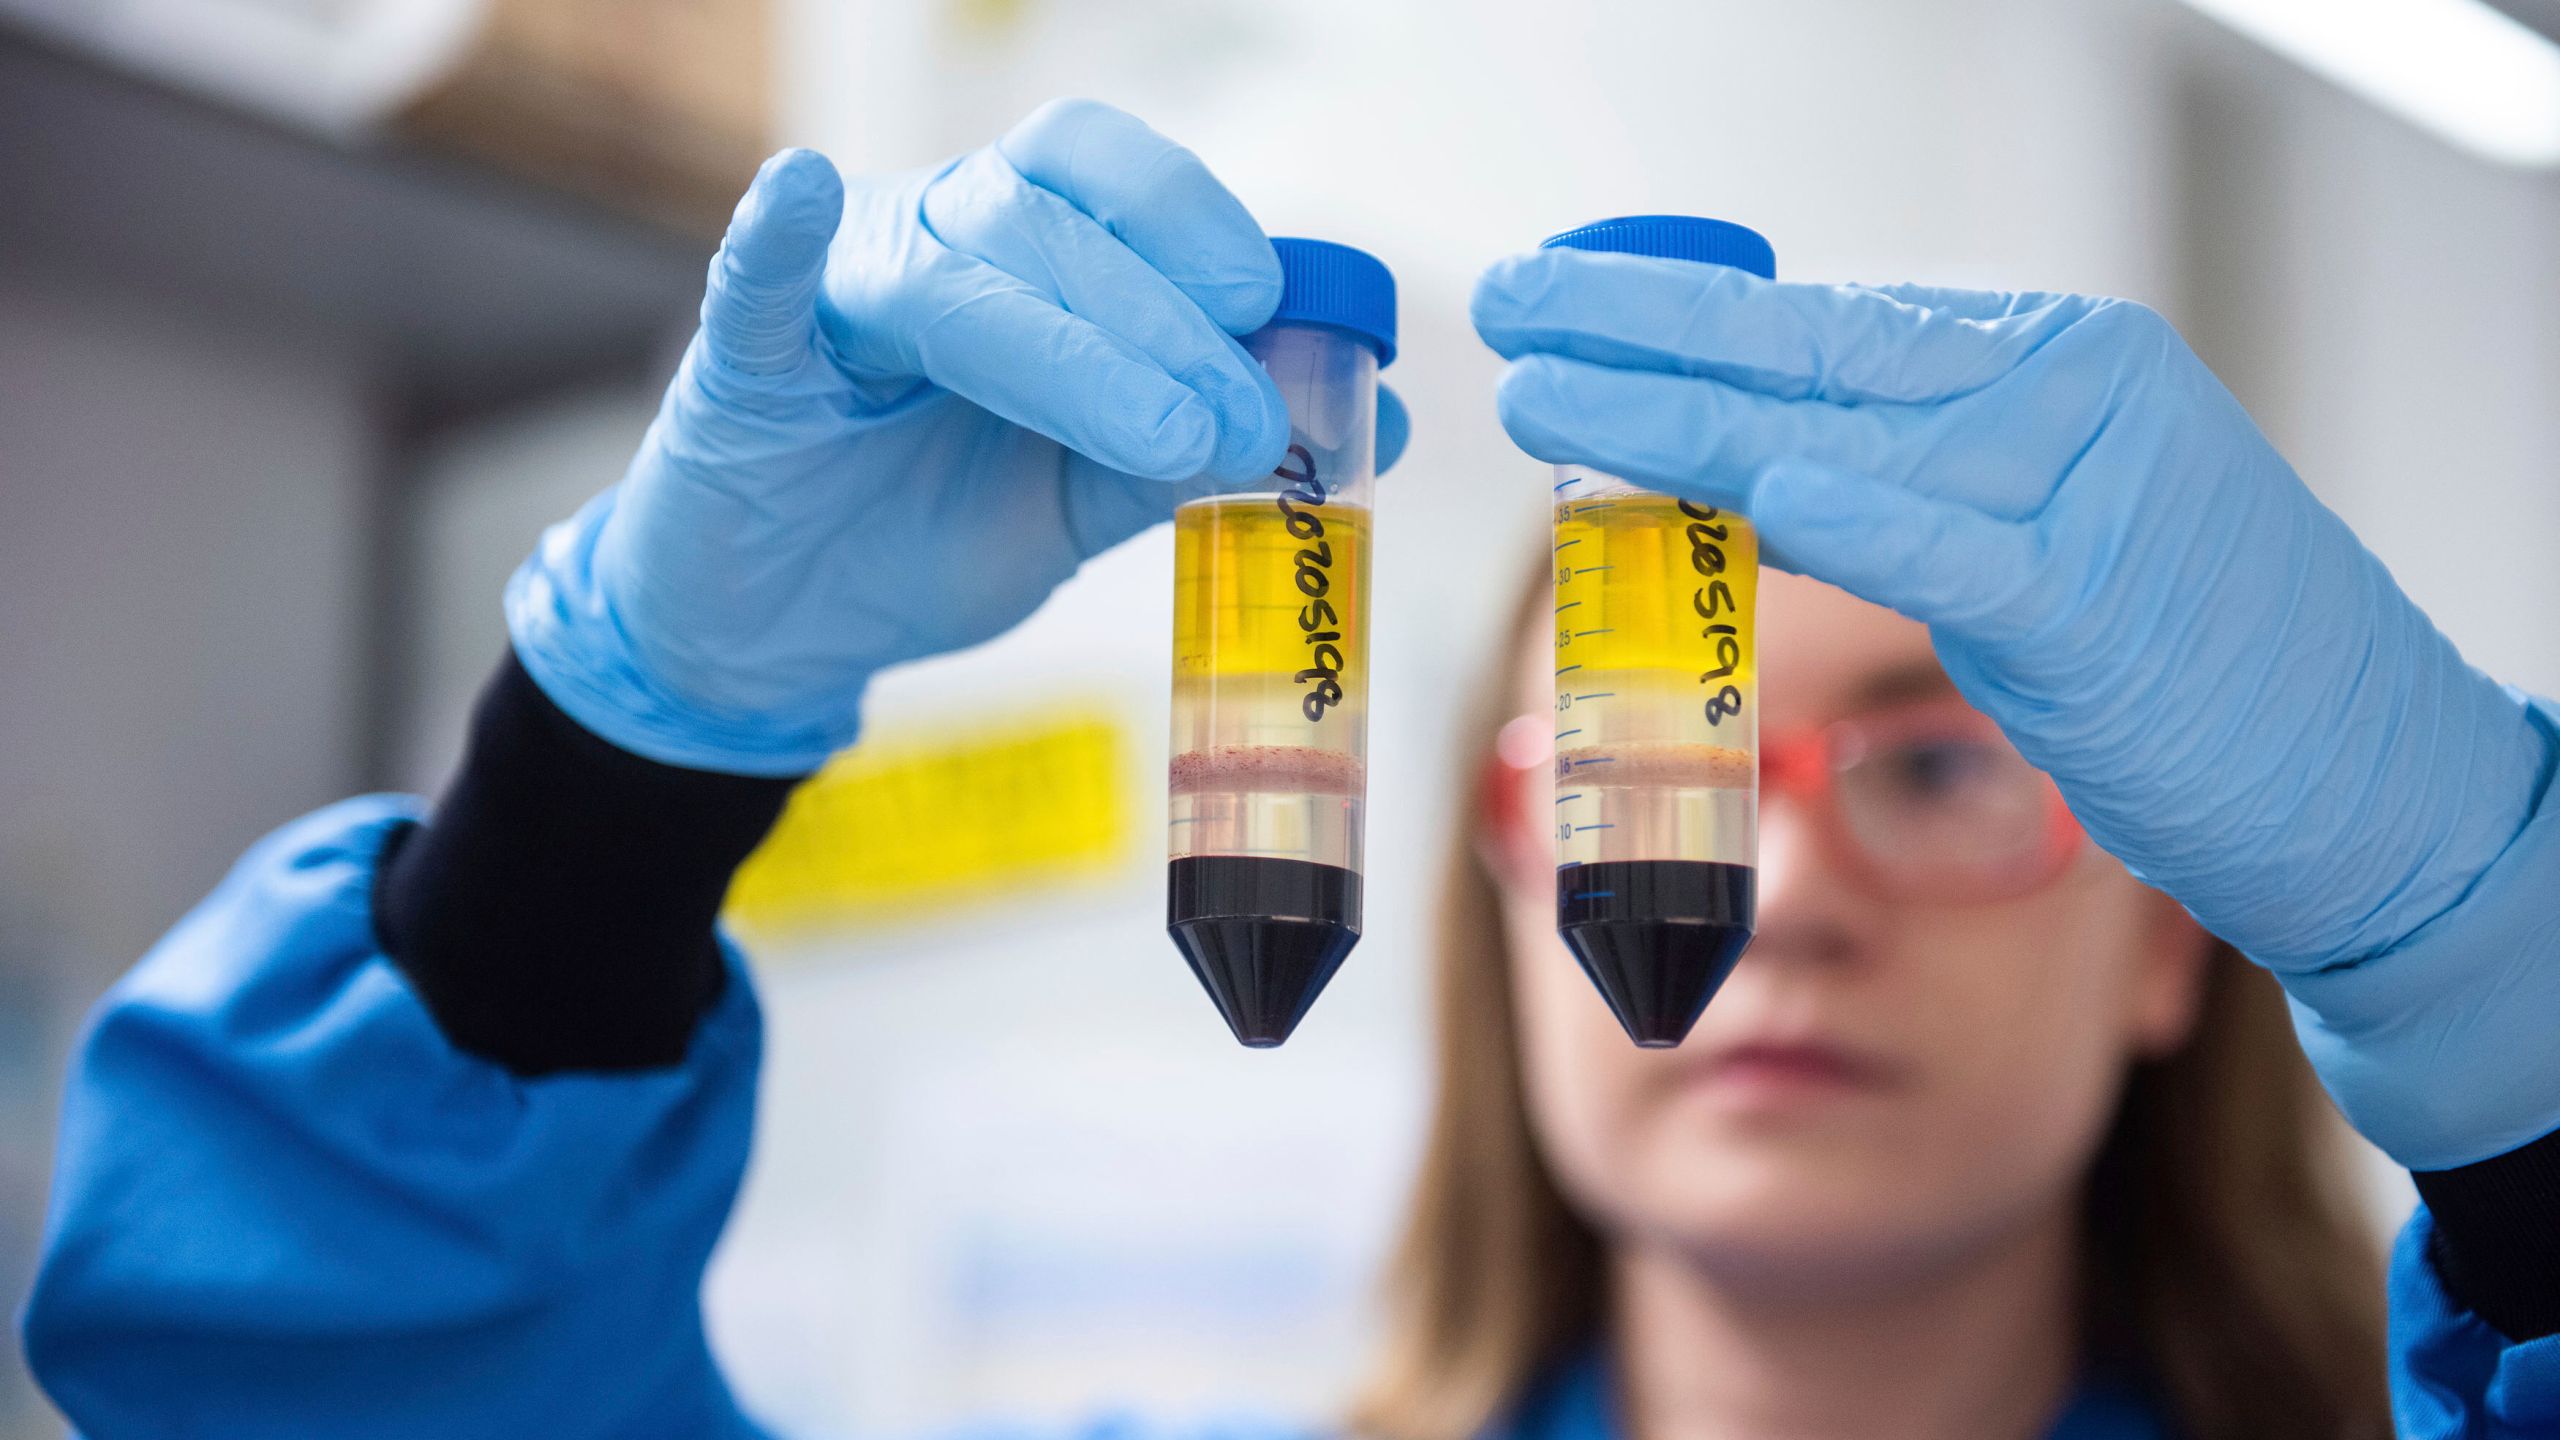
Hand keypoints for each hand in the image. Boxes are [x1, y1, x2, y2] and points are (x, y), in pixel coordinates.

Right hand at [508, 100, 1407, 776]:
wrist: (790, 627)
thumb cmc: (929, 528)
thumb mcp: (1084, 496)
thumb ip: (1197, 451)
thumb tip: (1368, 421)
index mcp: (1016, 250)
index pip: (1106, 179)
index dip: (1195, 227)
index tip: (1272, 314)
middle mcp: (929, 239)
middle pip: (1049, 222)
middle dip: (1165, 323)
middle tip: (1246, 423)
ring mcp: (836, 295)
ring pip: (952, 272)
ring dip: (1072, 347)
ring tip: (1165, 435)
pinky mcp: (745, 365)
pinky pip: (754, 287)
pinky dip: (777, 243)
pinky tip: (802, 195)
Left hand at [1474, 250, 2553, 1165]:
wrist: (2368, 782)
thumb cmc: (2193, 666)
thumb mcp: (2047, 542)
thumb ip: (1921, 489)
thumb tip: (1762, 470)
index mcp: (2059, 363)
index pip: (1840, 319)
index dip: (1693, 313)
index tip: (1576, 300)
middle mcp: (2072, 392)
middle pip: (1817, 348)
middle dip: (1648, 326)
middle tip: (1517, 300)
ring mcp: (2089, 487)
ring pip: (1842, 431)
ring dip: (1676, 411)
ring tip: (1543, 389)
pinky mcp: (2095, 604)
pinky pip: (1944, 546)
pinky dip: (1843, 515)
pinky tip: (1738, 487)